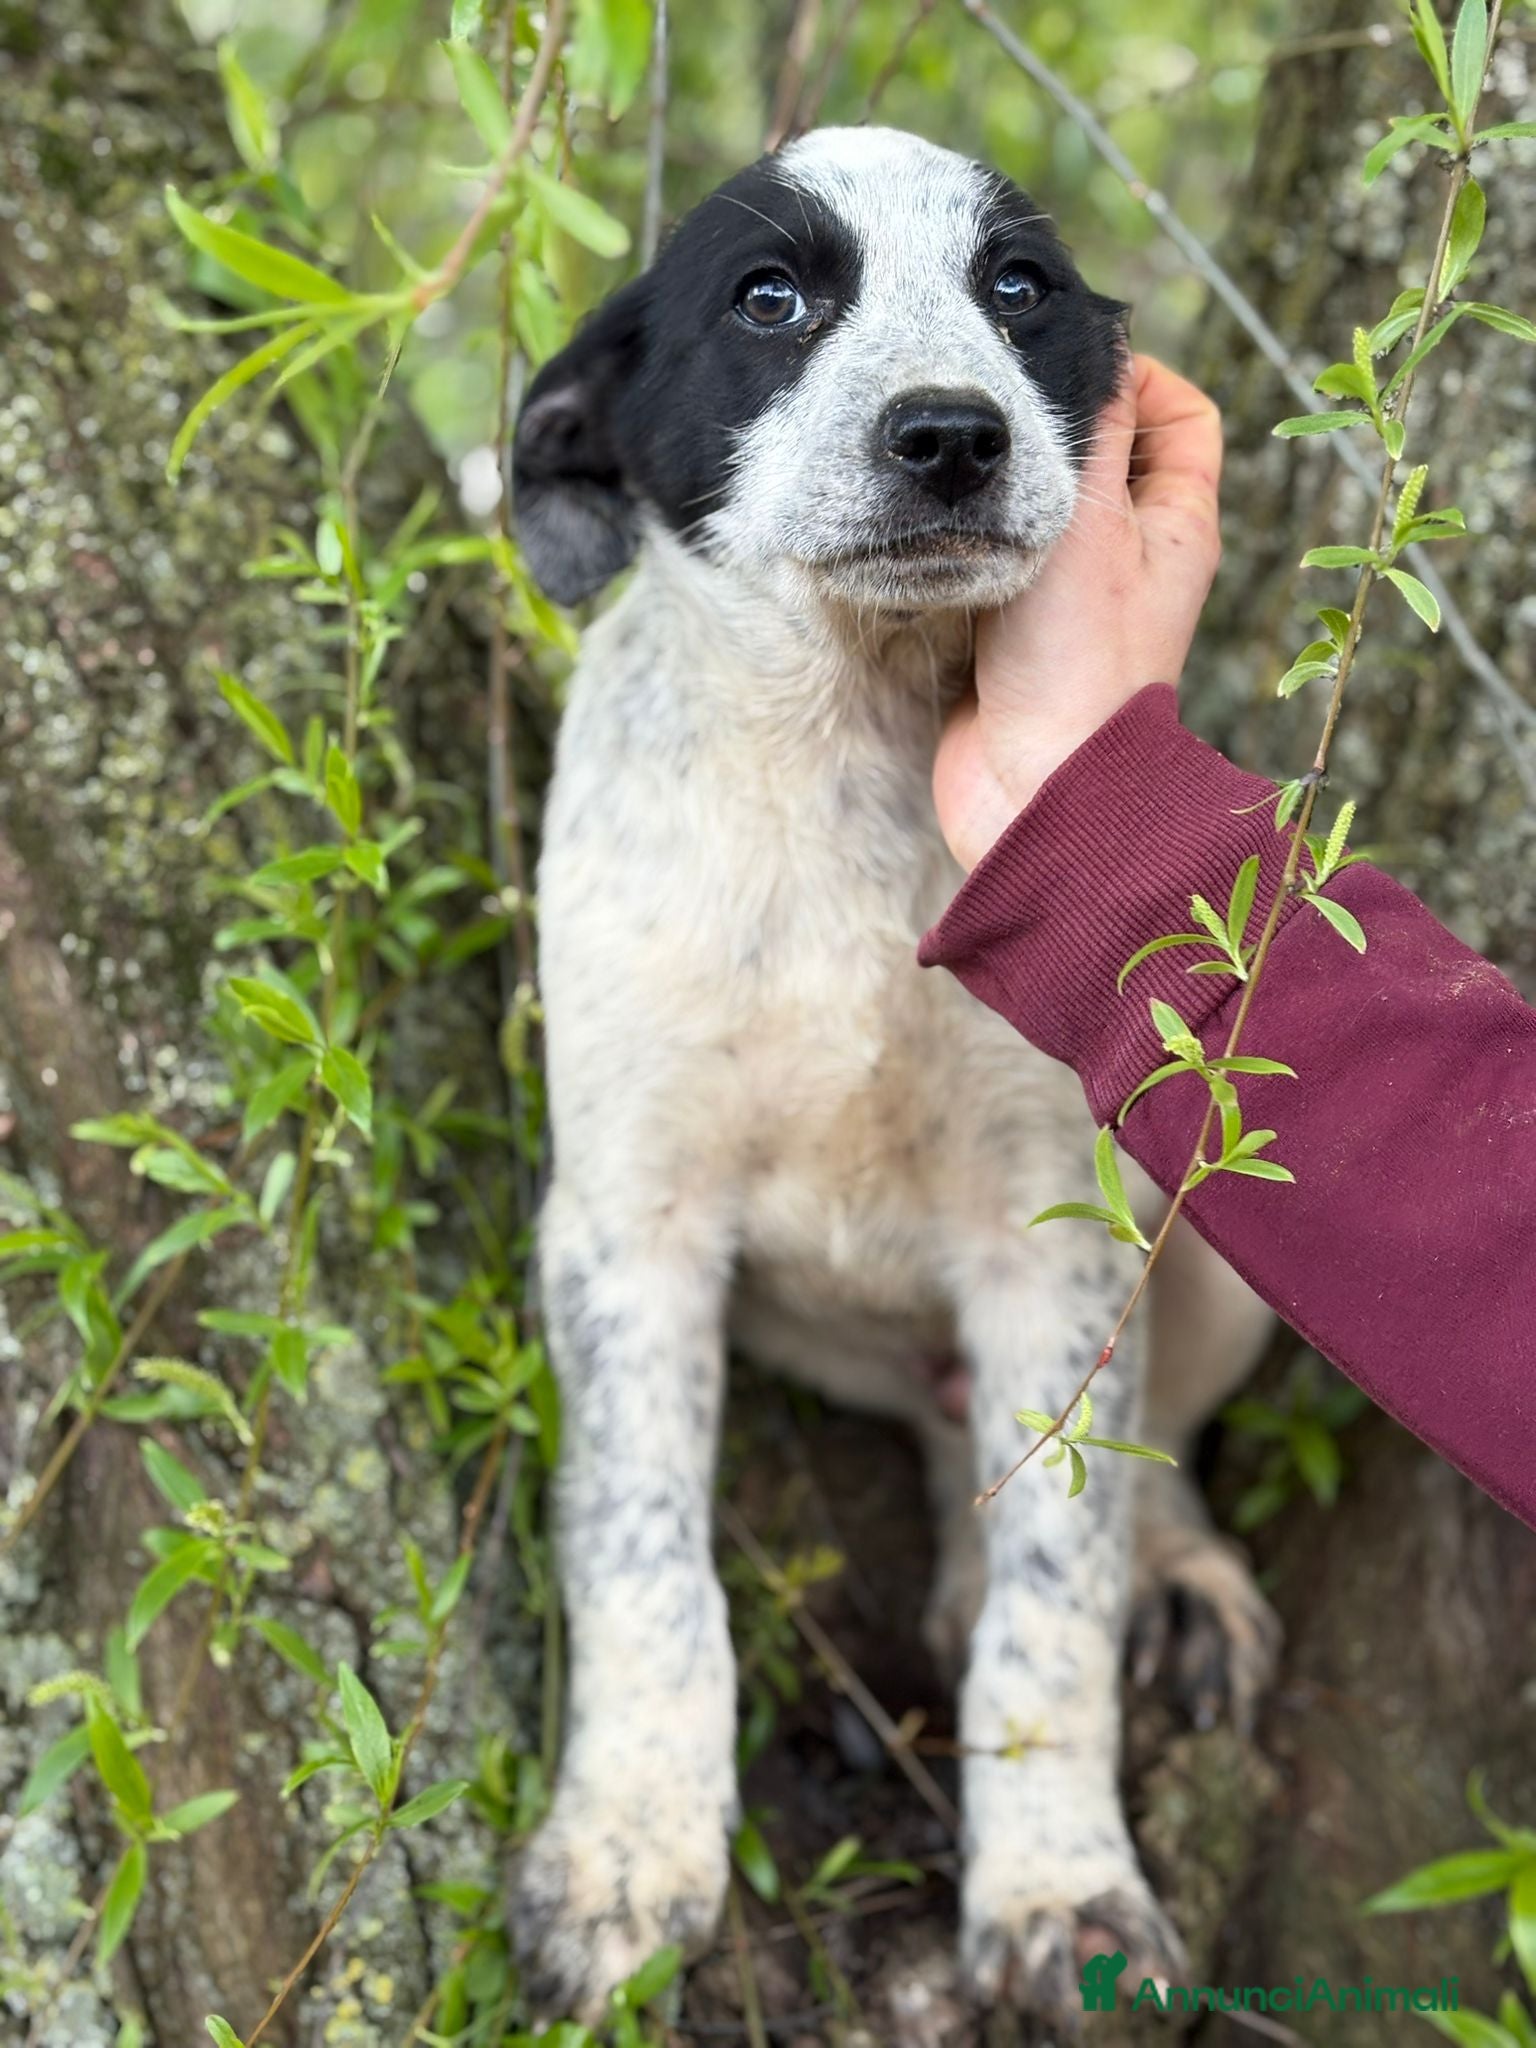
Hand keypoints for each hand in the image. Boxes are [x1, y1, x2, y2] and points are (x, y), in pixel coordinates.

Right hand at [932, 354, 1223, 871]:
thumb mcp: (1093, 519)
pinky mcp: (1013, 633)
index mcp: (1178, 524)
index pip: (1183, 417)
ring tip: (966, 471)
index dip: (1140, 375)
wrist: (1034, 786)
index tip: (1076, 364)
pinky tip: (939, 532)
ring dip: (1004, 488)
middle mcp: (1133, 556)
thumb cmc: (1079, 664)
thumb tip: (1097, 344)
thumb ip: (1092, 428)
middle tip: (1001, 412)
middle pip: (1106, 456)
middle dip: (1056, 427)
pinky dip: (969, 541)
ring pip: (1042, 509)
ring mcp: (1073, 597)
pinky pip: (994, 561)